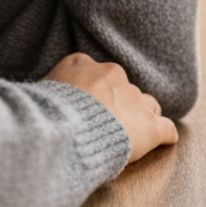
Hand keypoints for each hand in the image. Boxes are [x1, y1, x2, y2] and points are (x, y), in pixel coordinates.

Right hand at [44, 52, 177, 162]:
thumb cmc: (45, 114)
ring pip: (148, 104)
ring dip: (142, 117)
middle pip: (123, 88)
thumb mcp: (39, 91)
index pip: (96, 74)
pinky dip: (164, 136)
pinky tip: (163, 142)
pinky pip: (166, 129)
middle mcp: (112, 76)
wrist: (65, 129)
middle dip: (119, 104)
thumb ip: (50, 91)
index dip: (94, 93)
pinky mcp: (150, 126)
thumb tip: (40, 102)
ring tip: (134, 133)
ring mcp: (133, 100)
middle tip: (108, 125)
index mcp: (83, 65)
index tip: (88, 107)